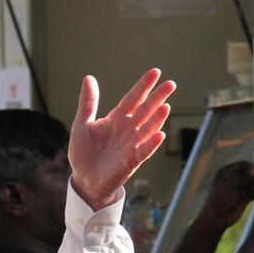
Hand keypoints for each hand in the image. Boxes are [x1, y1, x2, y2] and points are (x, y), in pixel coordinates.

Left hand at [68, 69, 175, 209]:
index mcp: (116, 119)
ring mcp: (131, 145)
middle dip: (157, 98)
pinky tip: (160, 135)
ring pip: (147, 129)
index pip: (132, 99)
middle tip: (171, 84)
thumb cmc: (84, 153)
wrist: (83, 180)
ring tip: (166, 107)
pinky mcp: (130, 161)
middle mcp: (127, 130)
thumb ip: (88, 103)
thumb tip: (89, 78)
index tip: (156, 72)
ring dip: (157, 119)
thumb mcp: (82, 124)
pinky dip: (151, 144)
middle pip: (145, 110)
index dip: (143, 86)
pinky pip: (143, 151)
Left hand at [201, 161, 253, 229]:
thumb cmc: (220, 200)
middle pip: (249, 173)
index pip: (242, 165)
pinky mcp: (244, 197)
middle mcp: (234, 179)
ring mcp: (239, 188)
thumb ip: (244, 178)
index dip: (251, 167)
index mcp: (227, 173)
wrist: (216, 219)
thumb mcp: (230, 187)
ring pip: (253, 183)